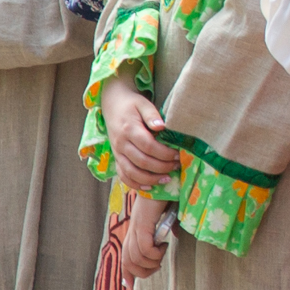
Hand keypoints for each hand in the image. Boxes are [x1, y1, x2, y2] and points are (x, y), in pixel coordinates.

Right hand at [102, 74, 180, 192]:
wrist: (112, 104)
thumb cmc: (131, 104)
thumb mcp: (143, 103)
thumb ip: (152, 114)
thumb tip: (162, 126)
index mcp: (129, 129)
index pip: (148, 146)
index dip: (164, 153)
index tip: (178, 155)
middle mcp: (121, 144)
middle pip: (142, 161)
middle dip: (162, 167)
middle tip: (177, 166)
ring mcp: (117, 153)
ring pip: (131, 172)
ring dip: (150, 179)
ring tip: (167, 179)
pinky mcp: (116, 158)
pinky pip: (123, 175)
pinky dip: (135, 184)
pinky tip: (149, 187)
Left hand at [120, 196, 169, 280]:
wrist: (168, 178)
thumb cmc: (171, 194)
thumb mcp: (171, 215)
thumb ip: (169, 227)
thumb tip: (174, 237)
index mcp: (137, 227)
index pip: (125, 255)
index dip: (126, 272)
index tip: (130, 285)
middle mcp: (133, 228)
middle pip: (128, 260)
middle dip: (141, 272)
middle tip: (157, 266)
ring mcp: (137, 225)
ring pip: (136, 257)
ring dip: (151, 262)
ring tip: (162, 254)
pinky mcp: (144, 223)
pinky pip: (145, 248)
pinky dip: (155, 253)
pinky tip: (164, 245)